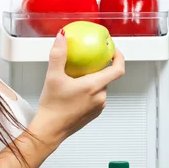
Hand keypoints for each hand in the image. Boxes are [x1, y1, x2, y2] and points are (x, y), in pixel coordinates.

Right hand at [28, 29, 124, 150]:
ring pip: (100, 87)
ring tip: (77, 75)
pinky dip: (89, 89)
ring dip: (92, 79)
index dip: (119, 57)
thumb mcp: (53, 76)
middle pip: (107, 77)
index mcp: (94, 87)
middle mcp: (100, 98)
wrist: (49, 130)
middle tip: (86, 60)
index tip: (113, 50)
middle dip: (99, 67)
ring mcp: (98, 107)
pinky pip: (96, 97)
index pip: (118, 69)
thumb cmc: (52, 107)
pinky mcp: (93, 113)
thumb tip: (62, 37)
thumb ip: (58, 54)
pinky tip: (75, 89)